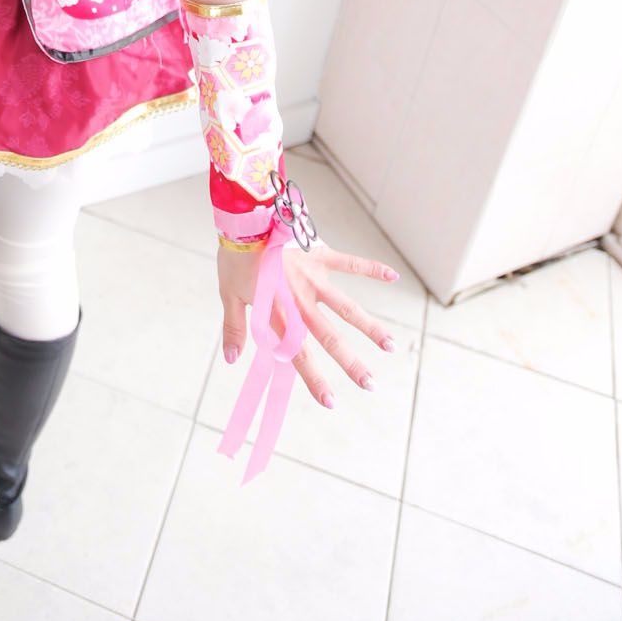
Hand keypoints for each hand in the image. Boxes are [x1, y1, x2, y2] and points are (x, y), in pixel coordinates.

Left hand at [218, 237, 398, 407]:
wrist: (243, 218)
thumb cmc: (235, 257)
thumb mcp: (229, 294)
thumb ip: (235, 327)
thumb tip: (232, 359)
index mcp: (279, 311)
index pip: (299, 353)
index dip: (314, 379)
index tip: (331, 402)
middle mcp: (301, 298)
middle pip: (330, 337)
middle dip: (351, 363)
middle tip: (370, 385)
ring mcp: (314, 276)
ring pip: (347, 307)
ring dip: (370, 327)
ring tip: (390, 346)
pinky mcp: (320, 254)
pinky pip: (350, 262)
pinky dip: (371, 268)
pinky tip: (392, 275)